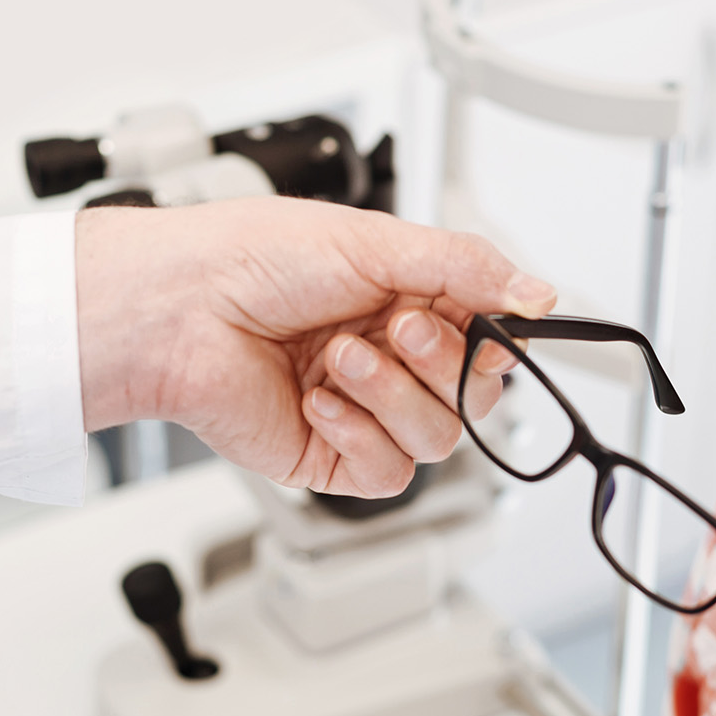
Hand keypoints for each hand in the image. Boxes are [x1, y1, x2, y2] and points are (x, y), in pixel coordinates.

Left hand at [75, 197, 552, 496]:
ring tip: (339, 357)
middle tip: (396, 326)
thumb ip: (469, 267)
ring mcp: (364, 410)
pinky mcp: (331, 456)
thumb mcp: (376, 242)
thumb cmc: (251, 260)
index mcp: (410, 298)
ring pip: (439, 437)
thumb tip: (539, 294)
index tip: (492, 323)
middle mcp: (393, 357)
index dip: (497, 338)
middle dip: (441, 362)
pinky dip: (360, 435)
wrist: (177, 309)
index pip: (491, 337)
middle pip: (476, 394)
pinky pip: (388, 474)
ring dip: (393, 395)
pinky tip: (318, 400)